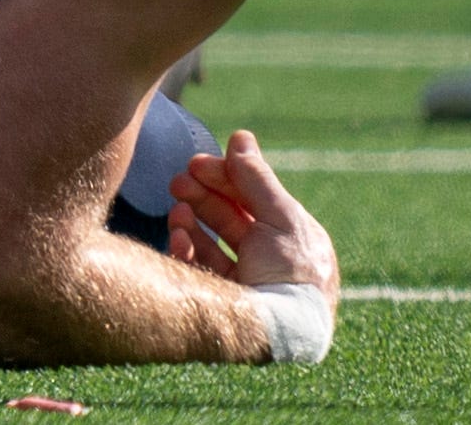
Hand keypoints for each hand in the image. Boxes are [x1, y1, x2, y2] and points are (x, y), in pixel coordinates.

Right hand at [167, 128, 337, 305]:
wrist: (281, 334)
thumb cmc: (291, 275)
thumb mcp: (281, 218)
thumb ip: (257, 178)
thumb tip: (241, 137)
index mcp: (294, 238)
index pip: (255, 199)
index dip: (226, 178)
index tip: (197, 164)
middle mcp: (271, 260)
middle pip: (230, 219)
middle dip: (202, 197)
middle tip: (177, 182)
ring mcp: (247, 284)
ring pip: (211, 243)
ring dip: (190, 222)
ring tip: (177, 212)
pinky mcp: (225, 303)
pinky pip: (200, 270)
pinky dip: (187, 251)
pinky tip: (178, 239)